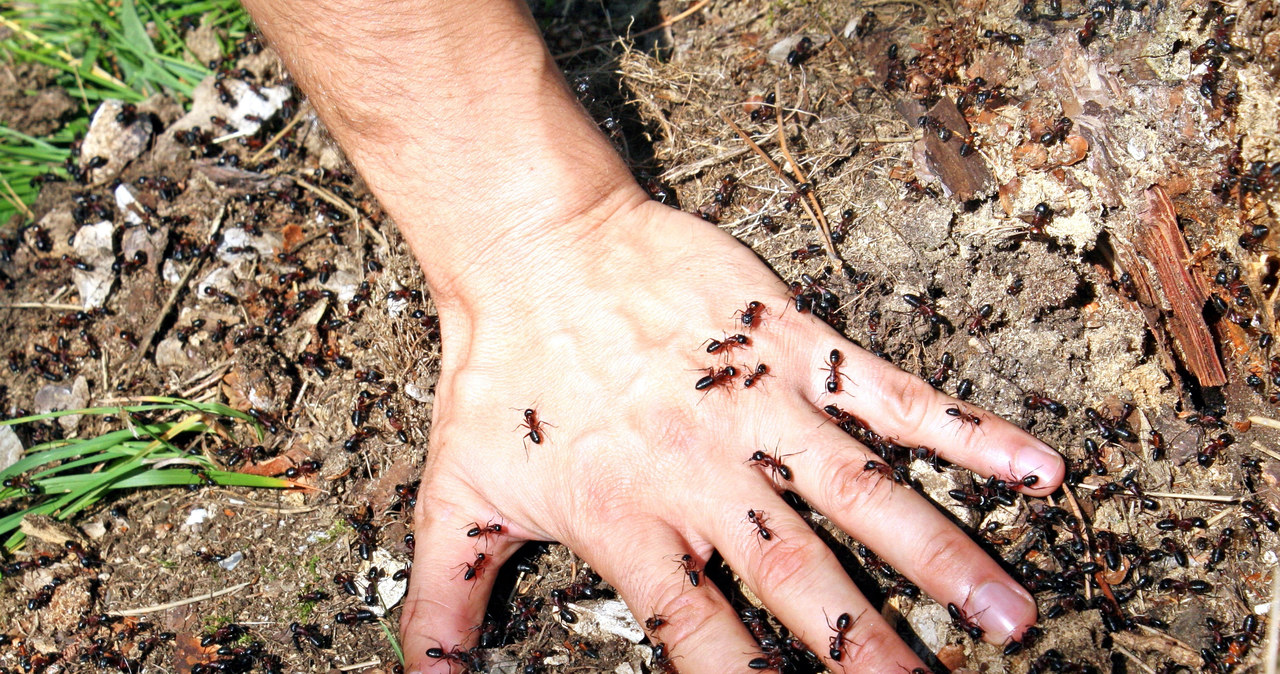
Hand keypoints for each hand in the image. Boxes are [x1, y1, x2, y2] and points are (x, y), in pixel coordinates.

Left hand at [398, 189, 1064, 672]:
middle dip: (866, 650)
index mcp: (631, 526)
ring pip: (864, 496)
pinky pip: (890, 394)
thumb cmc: (497, 375)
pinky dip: (965, 432)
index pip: (701, 634)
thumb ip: (443, 607)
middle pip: (799, 582)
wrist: (533, 250)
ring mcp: (758, 411)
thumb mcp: (455, 498)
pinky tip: (1031, 467)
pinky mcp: (793, 348)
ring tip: (1007, 617)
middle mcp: (706, 480)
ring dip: (940, 558)